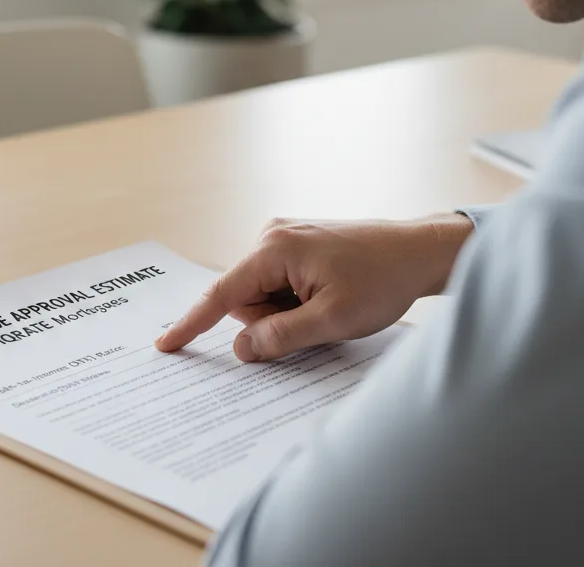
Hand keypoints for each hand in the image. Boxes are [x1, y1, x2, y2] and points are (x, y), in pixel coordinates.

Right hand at [156, 214, 473, 361]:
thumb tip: (240, 348)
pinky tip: (328, 295)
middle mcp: (272, 234)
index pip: (222, 293)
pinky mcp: (297, 242)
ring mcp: (284, 236)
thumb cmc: (382, 280)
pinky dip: (295, 300)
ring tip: (328, 304)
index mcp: (274, 248)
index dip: (192, 324)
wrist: (418, 251)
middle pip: (245, 299)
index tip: (165, 346)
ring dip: (286, 312)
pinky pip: (278, 283)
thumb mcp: (332, 320)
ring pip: (262, 295)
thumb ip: (281, 336)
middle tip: (315, 321)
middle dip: (269, 321)